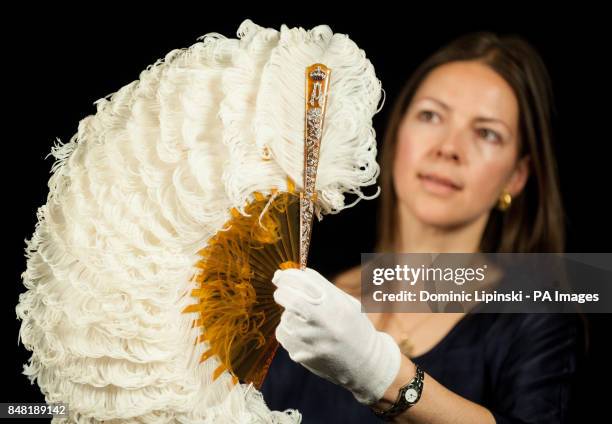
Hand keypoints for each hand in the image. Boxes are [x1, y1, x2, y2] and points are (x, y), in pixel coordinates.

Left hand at [272, 267, 400, 404]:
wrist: (364, 363)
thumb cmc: (353, 326)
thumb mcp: (345, 301)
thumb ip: (319, 286)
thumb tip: (289, 274)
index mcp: (334, 302)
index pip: (300, 281)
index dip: (286, 276)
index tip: (280, 276)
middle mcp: (322, 319)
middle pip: (287, 298)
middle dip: (282, 293)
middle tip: (283, 293)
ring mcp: (310, 339)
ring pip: (285, 317)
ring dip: (289, 315)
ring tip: (307, 322)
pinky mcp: (301, 354)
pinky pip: (283, 335)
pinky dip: (288, 331)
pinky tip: (305, 336)